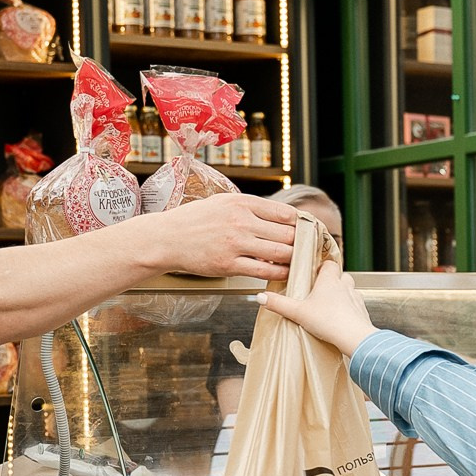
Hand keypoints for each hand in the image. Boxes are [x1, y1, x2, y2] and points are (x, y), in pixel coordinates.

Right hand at [150, 193, 298, 280]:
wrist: (168, 238)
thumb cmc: (195, 220)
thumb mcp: (223, 202)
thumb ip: (250, 207)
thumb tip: (279, 215)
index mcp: (242, 203)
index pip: (285, 213)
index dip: (301, 224)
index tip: (307, 231)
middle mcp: (242, 221)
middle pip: (287, 234)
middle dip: (300, 243)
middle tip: (306, 250)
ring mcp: (236, 244)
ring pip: (280, 253)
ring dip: (292, 259)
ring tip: (296, 261)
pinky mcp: (229, 265)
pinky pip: (264, 271)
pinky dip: (278, 272)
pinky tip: (282, 272)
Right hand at [256, 260, 377, 356]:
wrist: (353, 337)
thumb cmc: (328, 321)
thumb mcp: (297, 312)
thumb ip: (278, 304)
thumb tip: (261, 297)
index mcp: (329, 280)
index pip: (329, 264)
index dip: (322, 267)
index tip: (315, 272)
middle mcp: (345, 286)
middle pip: (341, 275)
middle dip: (332, 280)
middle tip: (321, 290)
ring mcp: (356, 298)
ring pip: (350, 289)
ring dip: (342, 293)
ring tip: (330, 304)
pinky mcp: (362, 312)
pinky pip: (356, 305)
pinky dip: (350, 309)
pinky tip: (341, 318)